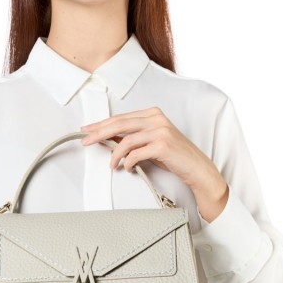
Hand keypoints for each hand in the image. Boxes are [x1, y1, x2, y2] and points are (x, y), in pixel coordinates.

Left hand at [79, 108, 229, 221]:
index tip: (87, 130)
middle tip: (85, 141)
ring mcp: (160, 130)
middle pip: (119, 124)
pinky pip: (136, 153)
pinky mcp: (163, 145)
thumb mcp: (150, 144)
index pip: (121, 118)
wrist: (196, 168)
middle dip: (99, 133)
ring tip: (112, 164)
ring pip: (126, 140)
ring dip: (115, 154)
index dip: (101, 124)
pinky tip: (127, 167)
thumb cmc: (173, 157)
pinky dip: (128, 162)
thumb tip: (107, 141)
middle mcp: (156, 118)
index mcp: (152, 114)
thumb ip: (132, 139)